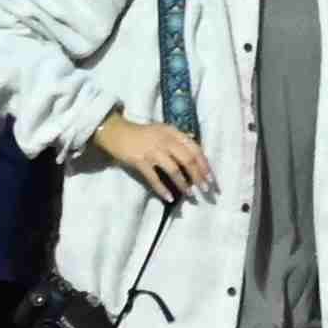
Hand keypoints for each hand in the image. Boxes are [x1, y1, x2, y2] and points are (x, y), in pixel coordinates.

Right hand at [99, 112, 214, 205]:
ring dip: (183, 184)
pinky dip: (162, 189)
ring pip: (173, 169)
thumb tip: (196, 144)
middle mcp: (164, 140)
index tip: (211, 178)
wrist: (116, 132)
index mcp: (172, 132)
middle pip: (187, 159)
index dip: (204, 164)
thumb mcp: (162, 130)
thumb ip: (178, 137)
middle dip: (198, 176)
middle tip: (205, 190)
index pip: (194, 148)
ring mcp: (152, 150)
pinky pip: (154, 178)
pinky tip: (168, 198)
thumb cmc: (142, 133)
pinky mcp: (140, 161)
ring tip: (190, 195)